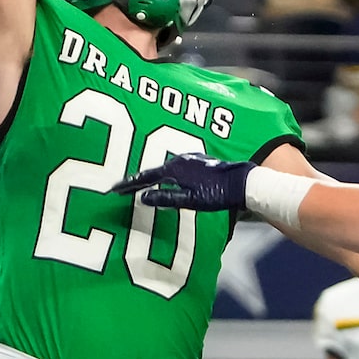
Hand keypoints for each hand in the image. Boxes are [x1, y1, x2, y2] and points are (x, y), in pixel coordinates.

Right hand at [113, 154, 252, 210]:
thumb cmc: (217, 194)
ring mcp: (191, 159)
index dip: (130, 184)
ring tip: (142, 183)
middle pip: (154, 171)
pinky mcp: (200, 161)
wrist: (242, 183)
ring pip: (165, 167)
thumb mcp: (190, 200)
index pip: (146, 177)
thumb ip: (167, 198)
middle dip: (139, 179)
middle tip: (124, 187)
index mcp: (175, 169)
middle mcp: (180, 160)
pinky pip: (176, 166)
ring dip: (153, 175)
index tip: (115, 189)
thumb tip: (143, 198)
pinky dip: (166, 173)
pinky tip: (168, 176)